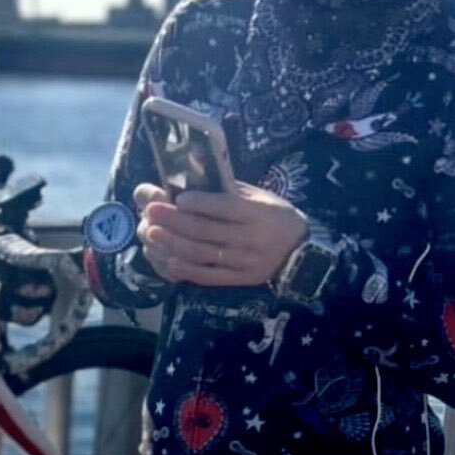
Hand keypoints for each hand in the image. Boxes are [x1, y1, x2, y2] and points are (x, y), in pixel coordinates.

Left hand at [134, 181, 308, 287]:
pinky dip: (187, 270)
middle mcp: (251, 238)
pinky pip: (210, 277)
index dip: (200, 203)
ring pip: (203, 254)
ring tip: (152, 234)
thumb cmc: (275, 216)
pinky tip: (168, 260)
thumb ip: (230, 190)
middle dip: (175, 221)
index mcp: (257, 213)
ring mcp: (245, 262)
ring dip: (173, 244)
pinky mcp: (241, 280)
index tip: (177, 198)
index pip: (225, 207)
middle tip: (152, 211)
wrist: (302, 252)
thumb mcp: (260, 197)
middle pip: (207, 231)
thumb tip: (193, 175)